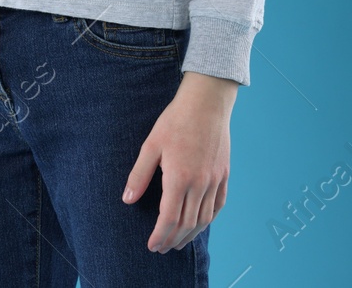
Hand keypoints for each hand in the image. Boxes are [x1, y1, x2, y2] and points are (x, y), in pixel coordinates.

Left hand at [121, 71, 235, 252]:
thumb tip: (127, 200)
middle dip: (172, 240)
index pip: (169, 218)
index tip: (151, 246)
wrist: (207, 103)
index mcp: (179, 178)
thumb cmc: (175, 120)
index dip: (159, 235)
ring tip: (178, 242)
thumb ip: (139, 175)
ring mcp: (214, 180)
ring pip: (204, 219)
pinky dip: (208, 220)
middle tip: (161, 248)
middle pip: (186, 224)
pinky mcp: (224, 174)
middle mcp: (200, 184)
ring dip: (190, 235)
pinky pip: (218, 205)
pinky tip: (199, 224)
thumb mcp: (151, 145)